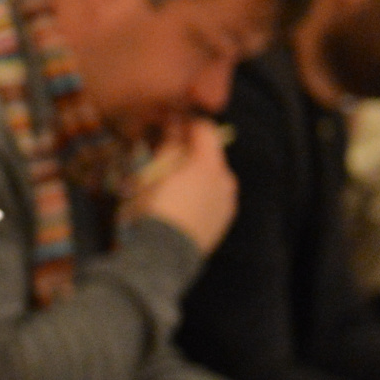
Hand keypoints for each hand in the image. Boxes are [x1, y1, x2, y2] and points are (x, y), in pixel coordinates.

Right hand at [126, 118, 236, 254]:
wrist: (164, 255)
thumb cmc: (152, 210)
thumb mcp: (151, 175)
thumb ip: (167, 149)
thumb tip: (173, 126)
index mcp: (208, 164)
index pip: (205, 130)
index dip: (187, 124)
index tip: (171, 125)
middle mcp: (225, 179)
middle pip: (211, 156)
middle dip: (191, 154)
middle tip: (166, 162)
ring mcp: (227, 202)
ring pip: (213, 178)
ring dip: (196, 176)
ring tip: (172, 188)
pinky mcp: (223, 221)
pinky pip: (213, 198)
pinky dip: (201, 195)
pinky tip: (181, 206)